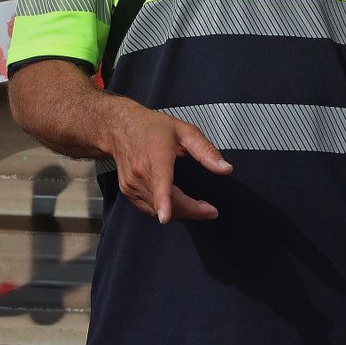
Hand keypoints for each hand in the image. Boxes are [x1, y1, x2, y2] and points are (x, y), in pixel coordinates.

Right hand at [104, 99, 229, 223]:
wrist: (120, 128)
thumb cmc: (154, 128)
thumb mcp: (184, 131)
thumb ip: (206, 151)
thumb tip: (226, 169)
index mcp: (156, 155)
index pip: (160, 181)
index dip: (163, 200)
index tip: (165, 217)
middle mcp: (141, 172)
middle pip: (168, 202)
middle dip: (192, 211)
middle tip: (210, 211)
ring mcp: (131, 184)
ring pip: (159, 209)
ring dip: (181, 211)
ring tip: (197, 205)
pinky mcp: (128, 191)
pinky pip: (150, 208)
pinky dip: (166, 209)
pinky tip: (176, 201)